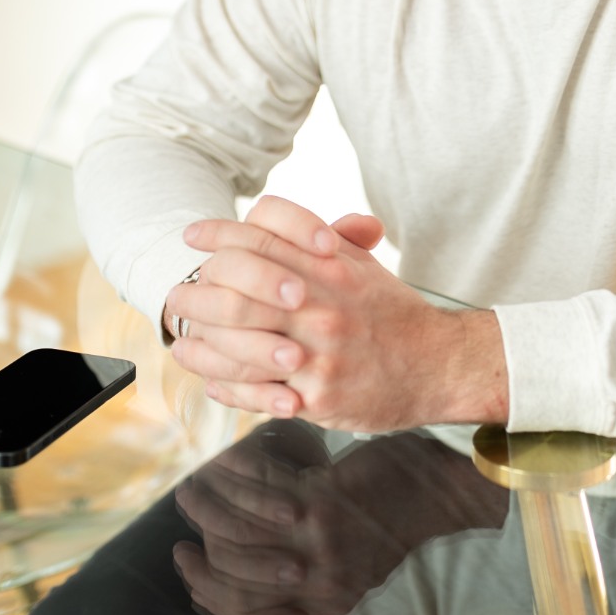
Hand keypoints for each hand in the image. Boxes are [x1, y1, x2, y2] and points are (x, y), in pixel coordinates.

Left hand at [168, 195, 508, 431]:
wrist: (438, 365)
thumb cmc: (393, 313)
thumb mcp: (362, 265)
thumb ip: (320, 238)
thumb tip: (270, 218)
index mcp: (330, 268)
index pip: (262, 238)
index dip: (219, 233)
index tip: (191, 237)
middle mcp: (321, 306)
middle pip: (239, 287)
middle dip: (197, 290)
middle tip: (177, 294)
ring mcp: (318, 353)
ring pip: (239, 343)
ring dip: (201, 343)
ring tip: (180, 342)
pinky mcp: (318, 396)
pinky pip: (258, 393)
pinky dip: (226, 388)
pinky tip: (210, 382)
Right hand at [172, 425, 505, 614]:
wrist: (438, 490)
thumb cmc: (392, 521)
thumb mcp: (353, 568)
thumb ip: (309, 584)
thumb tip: (254, 588)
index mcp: (326, 602)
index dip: (214, 601)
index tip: (193, 576)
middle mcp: (320, 583)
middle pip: (236, 584)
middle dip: (202, 566)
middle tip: (183, 545)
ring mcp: (318, 545)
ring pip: (238, 538)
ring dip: (206, 515)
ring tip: (190, 498)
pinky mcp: (321, 505)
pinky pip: (257, 496)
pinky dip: (233, 479)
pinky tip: (220, 465)